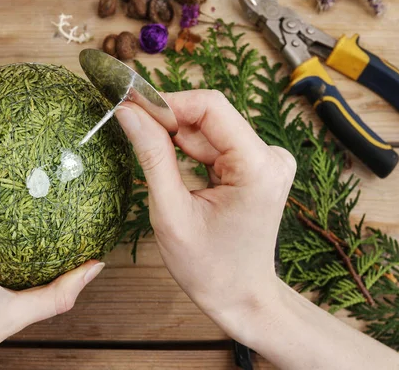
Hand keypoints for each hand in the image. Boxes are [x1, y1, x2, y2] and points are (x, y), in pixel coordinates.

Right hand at [115, 90, 295, 342]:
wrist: (241, 296)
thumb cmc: (208, 267)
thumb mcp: (171, 213)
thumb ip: (151, 156)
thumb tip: (128, 112)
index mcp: (258, 167)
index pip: (210, 106)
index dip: (167, 102)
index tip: (130, 108)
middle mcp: (271, 156)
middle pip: (209, 117)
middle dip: (167, 122)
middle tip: (129, 130)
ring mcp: (267, 160)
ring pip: (209, 130)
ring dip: (176, 141)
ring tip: (153, 166)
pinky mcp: (257, 166)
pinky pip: (216, 144)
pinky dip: (189, 152)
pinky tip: (176, 174)